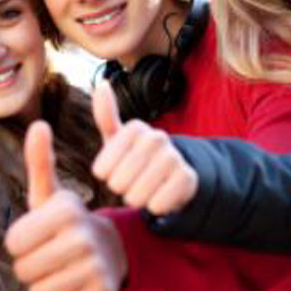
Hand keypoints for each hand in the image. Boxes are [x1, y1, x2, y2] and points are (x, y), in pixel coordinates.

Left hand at [5, 121, 126, 290]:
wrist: (111, 248)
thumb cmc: (67, 222)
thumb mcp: (51, 194)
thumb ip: (39, 161)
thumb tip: (38, 124)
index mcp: (66, 210)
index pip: (13, 244)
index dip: (18, 244)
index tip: (35, 237)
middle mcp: (83, 237)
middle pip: (24, 270)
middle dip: (28, 267)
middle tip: (47, 256)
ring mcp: (96, 267)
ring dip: (43, 286)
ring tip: (58, 269)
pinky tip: (72, 285)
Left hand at [92, 81, 196, 214]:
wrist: (171, 175)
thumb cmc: (135, 156)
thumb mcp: (117, 138)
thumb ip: (106, 115)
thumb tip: (103, 84)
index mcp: (136, 128)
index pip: (103, 167)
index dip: (105, 175)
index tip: (110, 172)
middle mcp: (157, 137)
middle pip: (119, 181)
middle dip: (120, 188)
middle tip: (130, 182)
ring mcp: (174, 156)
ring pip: (138, 194)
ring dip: (136, 199)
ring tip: (142, 190)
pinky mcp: (187, 178)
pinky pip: (158, 203)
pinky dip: (154, 206)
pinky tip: (158, 197)